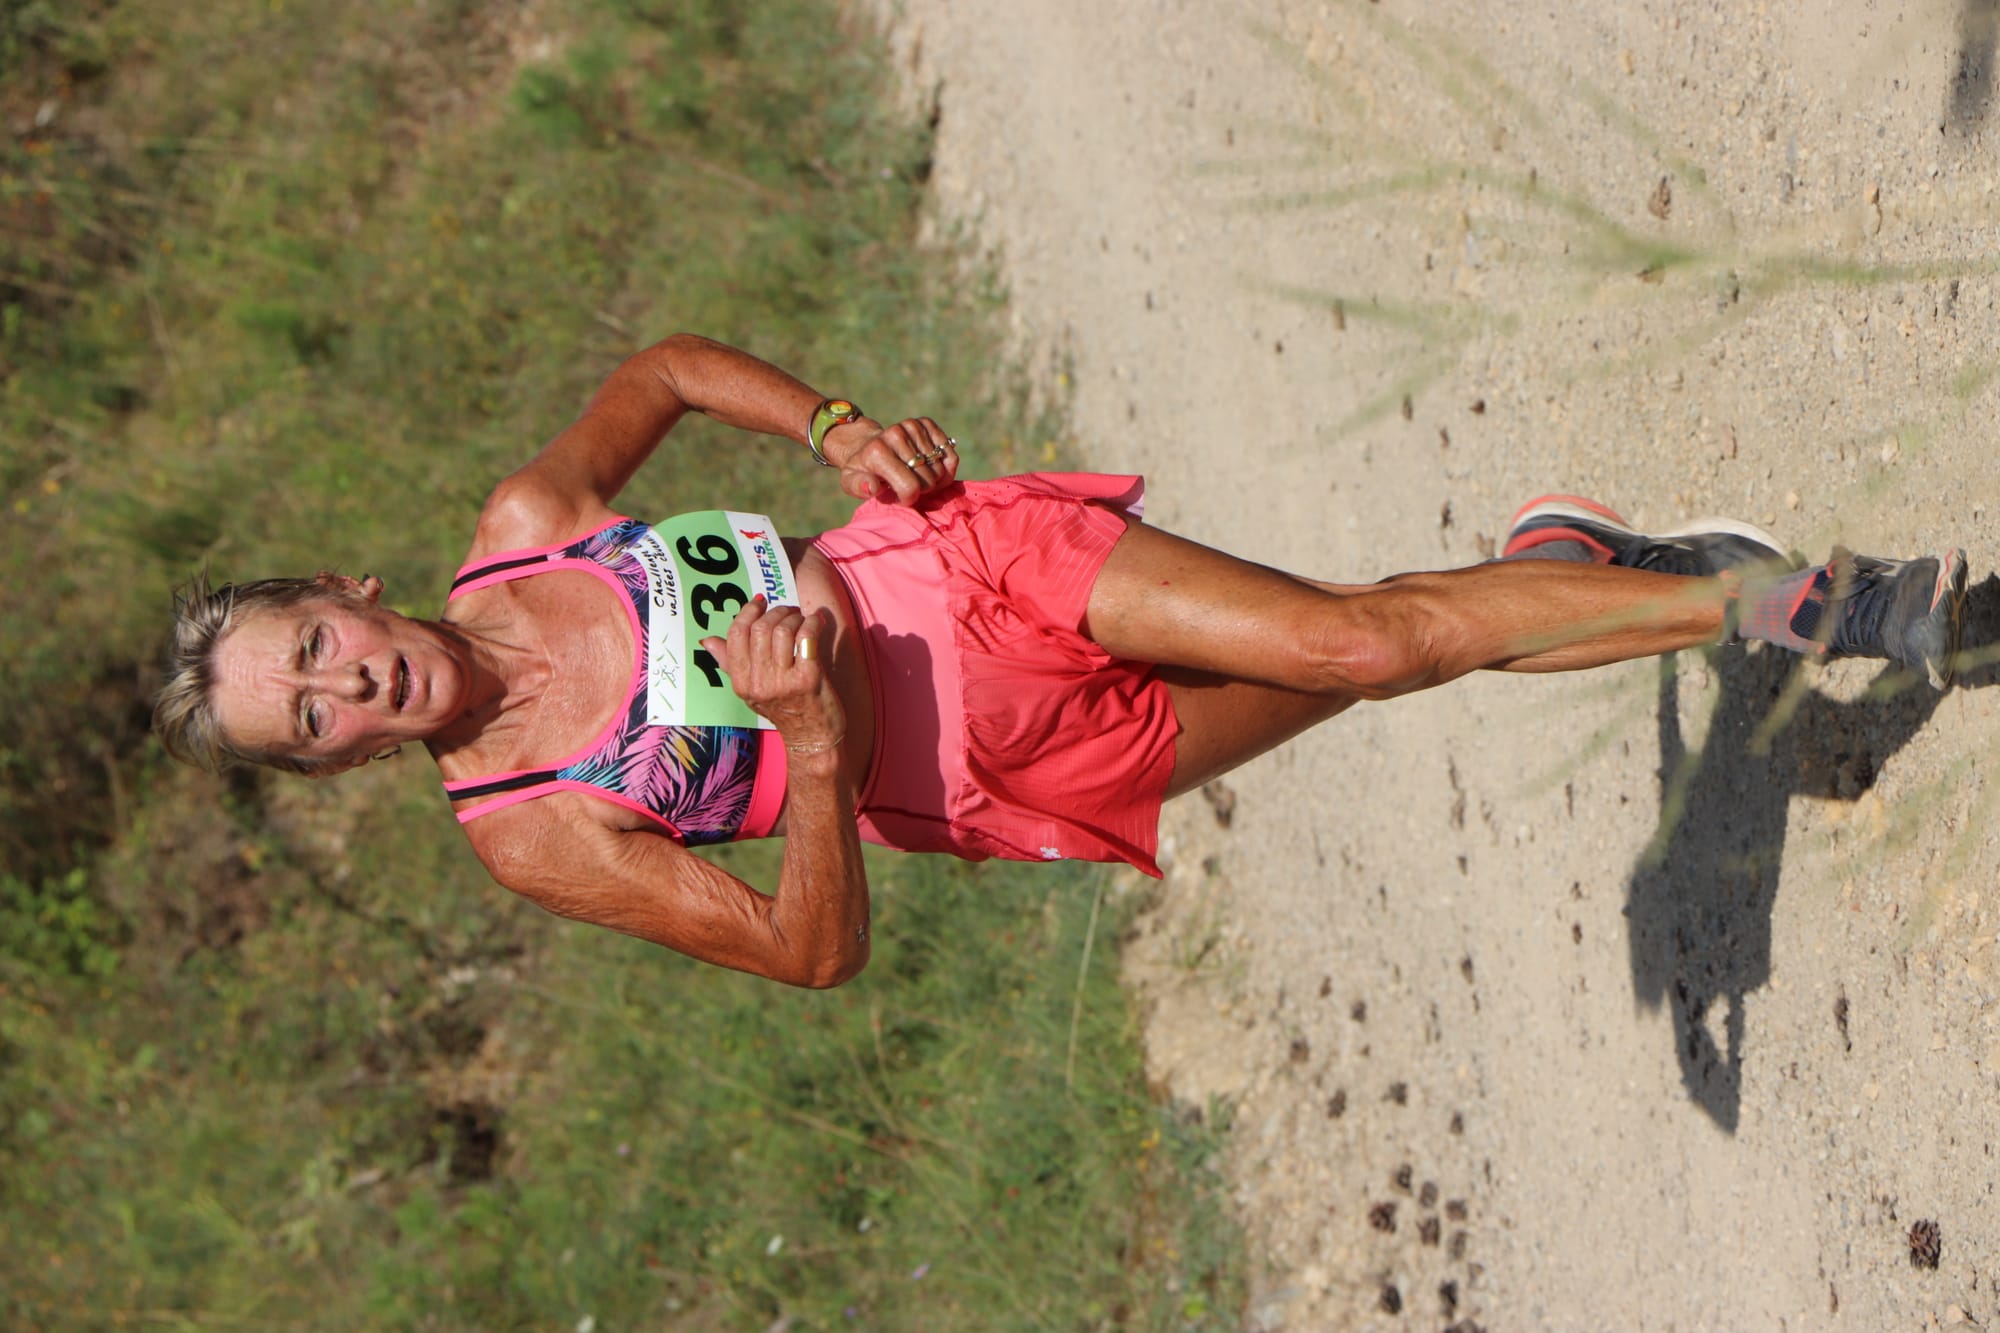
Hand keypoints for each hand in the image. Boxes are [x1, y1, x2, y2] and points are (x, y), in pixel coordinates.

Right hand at [698, 598, 846, 753]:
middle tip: (788, 611)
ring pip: (783, 630)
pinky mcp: (809, 679)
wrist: (812, 738)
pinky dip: (812, 623)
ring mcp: (784, 681)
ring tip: (801, 618)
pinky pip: (806, 637)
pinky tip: (815, 622)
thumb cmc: (783, 711)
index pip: (736, 635)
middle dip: (776, 611)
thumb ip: (730, 665)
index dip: (747, 612)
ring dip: (795, 616)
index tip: (760, 602)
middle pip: (760, 629)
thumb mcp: (751, 692)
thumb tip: (706, 641)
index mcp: (741, 683)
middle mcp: (759, 683)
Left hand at [825, 416, 959, 505]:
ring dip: (934, 478)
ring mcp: (911, 426)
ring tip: (918, 477)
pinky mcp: (925, 423)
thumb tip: (872, 487)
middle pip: (928, 479)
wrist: (866, 444)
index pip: (910, 486)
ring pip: (941, 468)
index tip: (901, 496)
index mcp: (877, 452)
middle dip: (922, 489)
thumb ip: (859, 487)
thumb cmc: (862, 470)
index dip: (909, 498)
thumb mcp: (851, 482)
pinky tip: (930, 467)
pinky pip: (949, 453)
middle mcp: (895, 434)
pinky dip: (945, 465)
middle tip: (909, 485)